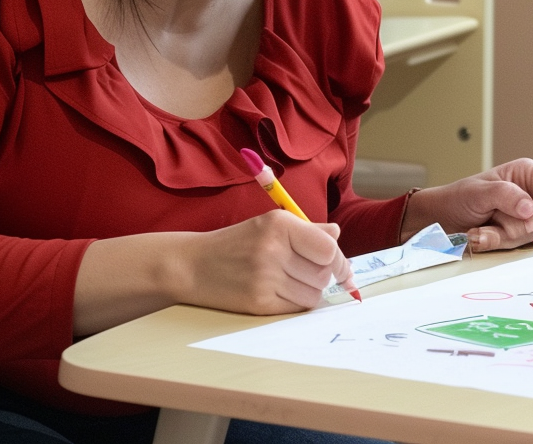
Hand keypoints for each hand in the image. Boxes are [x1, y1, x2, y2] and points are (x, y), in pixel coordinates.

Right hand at [182, 210, 354, 314]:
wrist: (192, 265)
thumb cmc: (237, 244)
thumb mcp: (270, 225)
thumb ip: (307, 230)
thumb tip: (337, 235)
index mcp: (279, 224)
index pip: (328, 248)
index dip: (339, 262)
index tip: (341, 270)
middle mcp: (273, 249)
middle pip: (324, 274)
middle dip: (320, 276)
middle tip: (301, 272)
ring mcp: (265, 278)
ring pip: (313, 294)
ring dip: (308, 291)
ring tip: (285, 281)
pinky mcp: (259, 303)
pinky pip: (297, 308)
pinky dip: (294, 303)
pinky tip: (277, 292)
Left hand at [402, 158, 532, 251]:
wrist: (440, 219)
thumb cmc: (458, 197)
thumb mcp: (479, 192)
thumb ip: (505, 196)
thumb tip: (530, 208)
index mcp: (527, 174)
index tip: (529, 221)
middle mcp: (531, 194)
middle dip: (515, 225)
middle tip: (491, 220)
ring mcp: (525, 216)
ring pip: (531, 235)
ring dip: (501, 236)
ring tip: (479, 228)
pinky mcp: (517, 234)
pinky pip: (518, 246)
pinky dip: (496, 243)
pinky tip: (480, 236)